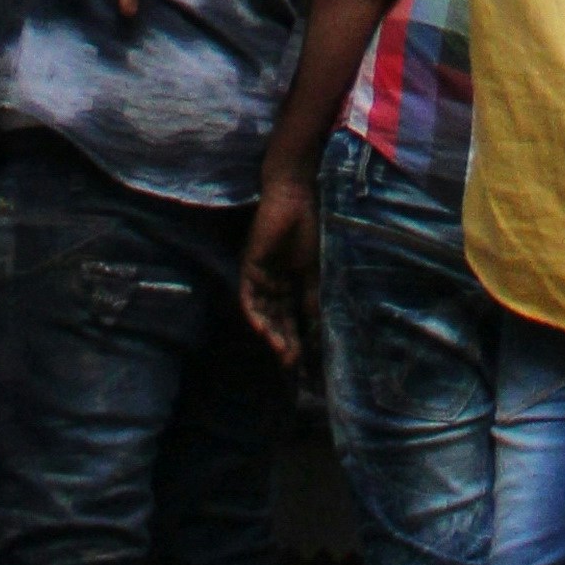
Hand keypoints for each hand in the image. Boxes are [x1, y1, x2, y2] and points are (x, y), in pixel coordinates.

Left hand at [238, 164, 319, 369]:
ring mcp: (260, 277)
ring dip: (271, 333)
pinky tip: (264, 331)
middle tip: (293, 364)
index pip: (292, 318)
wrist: (296, 199)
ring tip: (282, 352)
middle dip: (284, 342)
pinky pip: (248, 297)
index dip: (298, 339)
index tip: (307, 361)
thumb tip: (317, 328)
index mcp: (290, 285)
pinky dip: (255, 314)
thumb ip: (312, 297)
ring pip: (262, 313)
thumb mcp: (315, 271)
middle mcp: (272, 285)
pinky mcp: (248, 267)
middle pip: (277, 320)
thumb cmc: (308, 229)